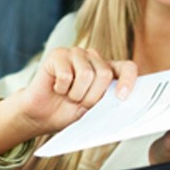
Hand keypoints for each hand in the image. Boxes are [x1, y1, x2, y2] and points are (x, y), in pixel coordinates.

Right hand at [0, 47, 136, 150]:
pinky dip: (61, 88)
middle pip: (105, 74)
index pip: (127, 68)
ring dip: (76, 94)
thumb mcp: (93, 110)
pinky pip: (66, 74)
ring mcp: (76, 53)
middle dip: (92, 96)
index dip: (128, 80)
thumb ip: (107, 101)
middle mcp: (93, 58)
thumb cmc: (68, 111)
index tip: (122, 97)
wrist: (41, 115)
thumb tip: (122, 100)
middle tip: (80, 102)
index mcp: (107, 69)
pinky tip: (57, 88)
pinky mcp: (58, 54)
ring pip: (86, 74)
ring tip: (68, 95)